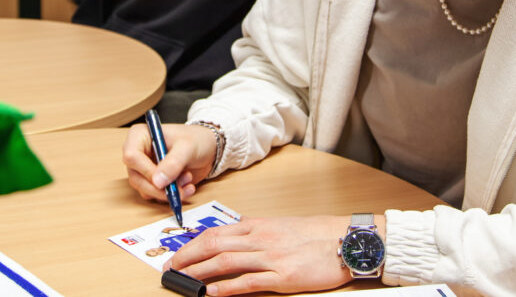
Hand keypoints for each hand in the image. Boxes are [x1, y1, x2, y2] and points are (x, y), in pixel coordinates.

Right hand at [122, 122, 215, 201]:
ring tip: (187, 181)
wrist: (208, 148)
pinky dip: (170, 195)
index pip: (131, 156)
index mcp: (140, 136)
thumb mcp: (187, 147)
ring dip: (167, 192)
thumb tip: (157, 182)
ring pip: (145, 189)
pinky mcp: (153, 181)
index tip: (163, 180)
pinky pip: (154, 195)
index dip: (146, 171)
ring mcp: (144, 168)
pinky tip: (186, 187)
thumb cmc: (196, 139)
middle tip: (179, 188)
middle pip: (136, 177)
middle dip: (159, 187)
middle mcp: (138, 152)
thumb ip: (173, 163)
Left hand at [167, 215, 352, 295]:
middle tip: (172, 268)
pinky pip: (249, 281)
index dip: (192, 244)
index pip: (216, 233)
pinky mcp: (283, 275)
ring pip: (226, 261)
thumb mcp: (280, 226)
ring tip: (184, 280)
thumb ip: (255, 231)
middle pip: (214, 245)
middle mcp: (260, 238)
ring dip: (201, 271)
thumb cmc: (315, 235)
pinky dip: (227, 287)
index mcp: (258, 225)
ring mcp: (271, 256)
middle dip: (188, 257)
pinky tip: (212, 292)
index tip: (178, 254)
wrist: (344, 241)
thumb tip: (232, 236)